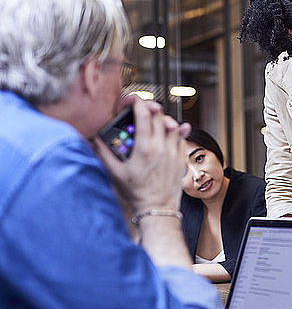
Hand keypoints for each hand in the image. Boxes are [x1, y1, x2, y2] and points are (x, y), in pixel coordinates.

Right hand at [94, 96, 189, 213]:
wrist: (157, 207)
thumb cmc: (137, 192)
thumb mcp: (115, 173)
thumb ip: (104, 153)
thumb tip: (94, 139)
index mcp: (145, 148)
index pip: (144, 114)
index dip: (137, 102)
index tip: (131, 100)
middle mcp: (161, 147)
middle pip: (159, 115)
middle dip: (149, 107)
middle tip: (140, 108)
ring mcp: (173, 151)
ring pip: (173, 123)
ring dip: (162, 118)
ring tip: (153, 121)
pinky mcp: (180, 157)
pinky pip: (181, 137)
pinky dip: (175, 130)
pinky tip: (168, 131)